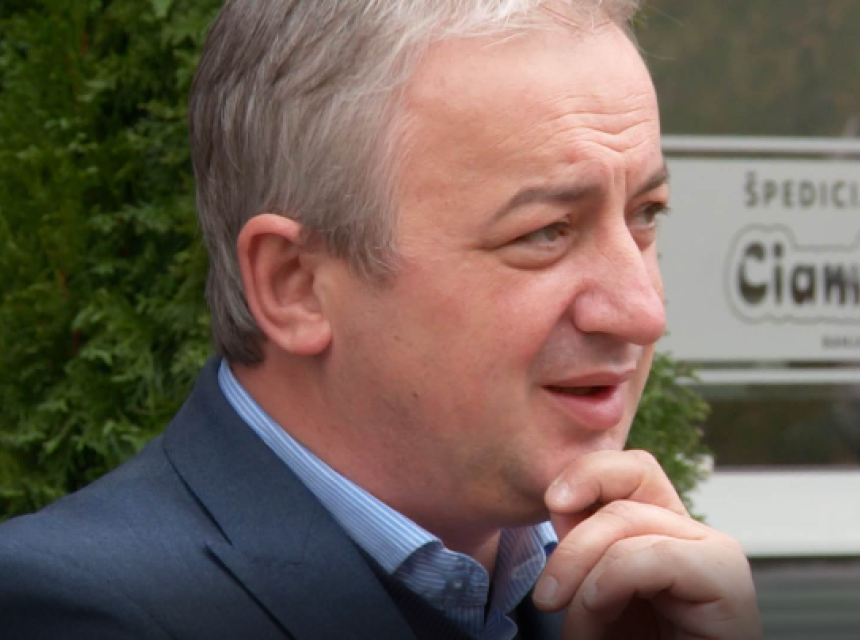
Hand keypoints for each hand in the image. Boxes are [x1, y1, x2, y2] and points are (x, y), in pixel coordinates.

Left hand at [532, 450, 761, 639]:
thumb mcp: (590, 596)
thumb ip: (581, 547)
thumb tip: (562, 499)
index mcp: (660, 532)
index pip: (632, 469)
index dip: (589, 471)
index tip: (550, 501)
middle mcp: (692, 535)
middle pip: (626, 488)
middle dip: (572, 538)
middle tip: (546, 597)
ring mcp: (714, 554)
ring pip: (628, 521)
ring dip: (583, 574)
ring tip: (573, 624)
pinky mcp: (727, 580)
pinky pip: (652, 555)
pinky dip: (611, 581)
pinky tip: (600, 610)